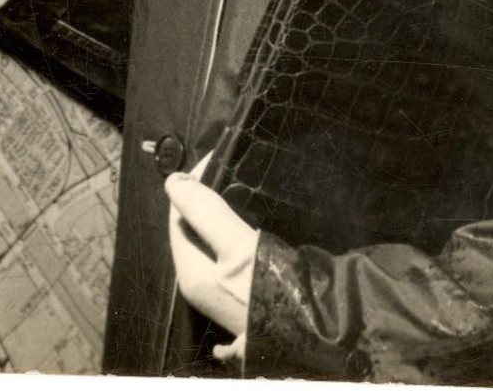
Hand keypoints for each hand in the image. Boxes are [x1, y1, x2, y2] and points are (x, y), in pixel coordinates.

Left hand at [166, 154, 258, 362]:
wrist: (319, 331)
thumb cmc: (273, 291)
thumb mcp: (238, 248)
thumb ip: (205, 214)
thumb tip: (172, 182)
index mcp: (191, 276)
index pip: (177, 218)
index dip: (191, 186)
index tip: (213, 160)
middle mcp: (203, 287)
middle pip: (195, 230)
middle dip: (206, 199)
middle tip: (229, 170)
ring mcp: (225, 293)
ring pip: (214, 242)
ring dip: (224, 215)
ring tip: (242, 189)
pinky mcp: (247, 293)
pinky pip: (233, 254)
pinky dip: (238, 232)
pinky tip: (254, 218)